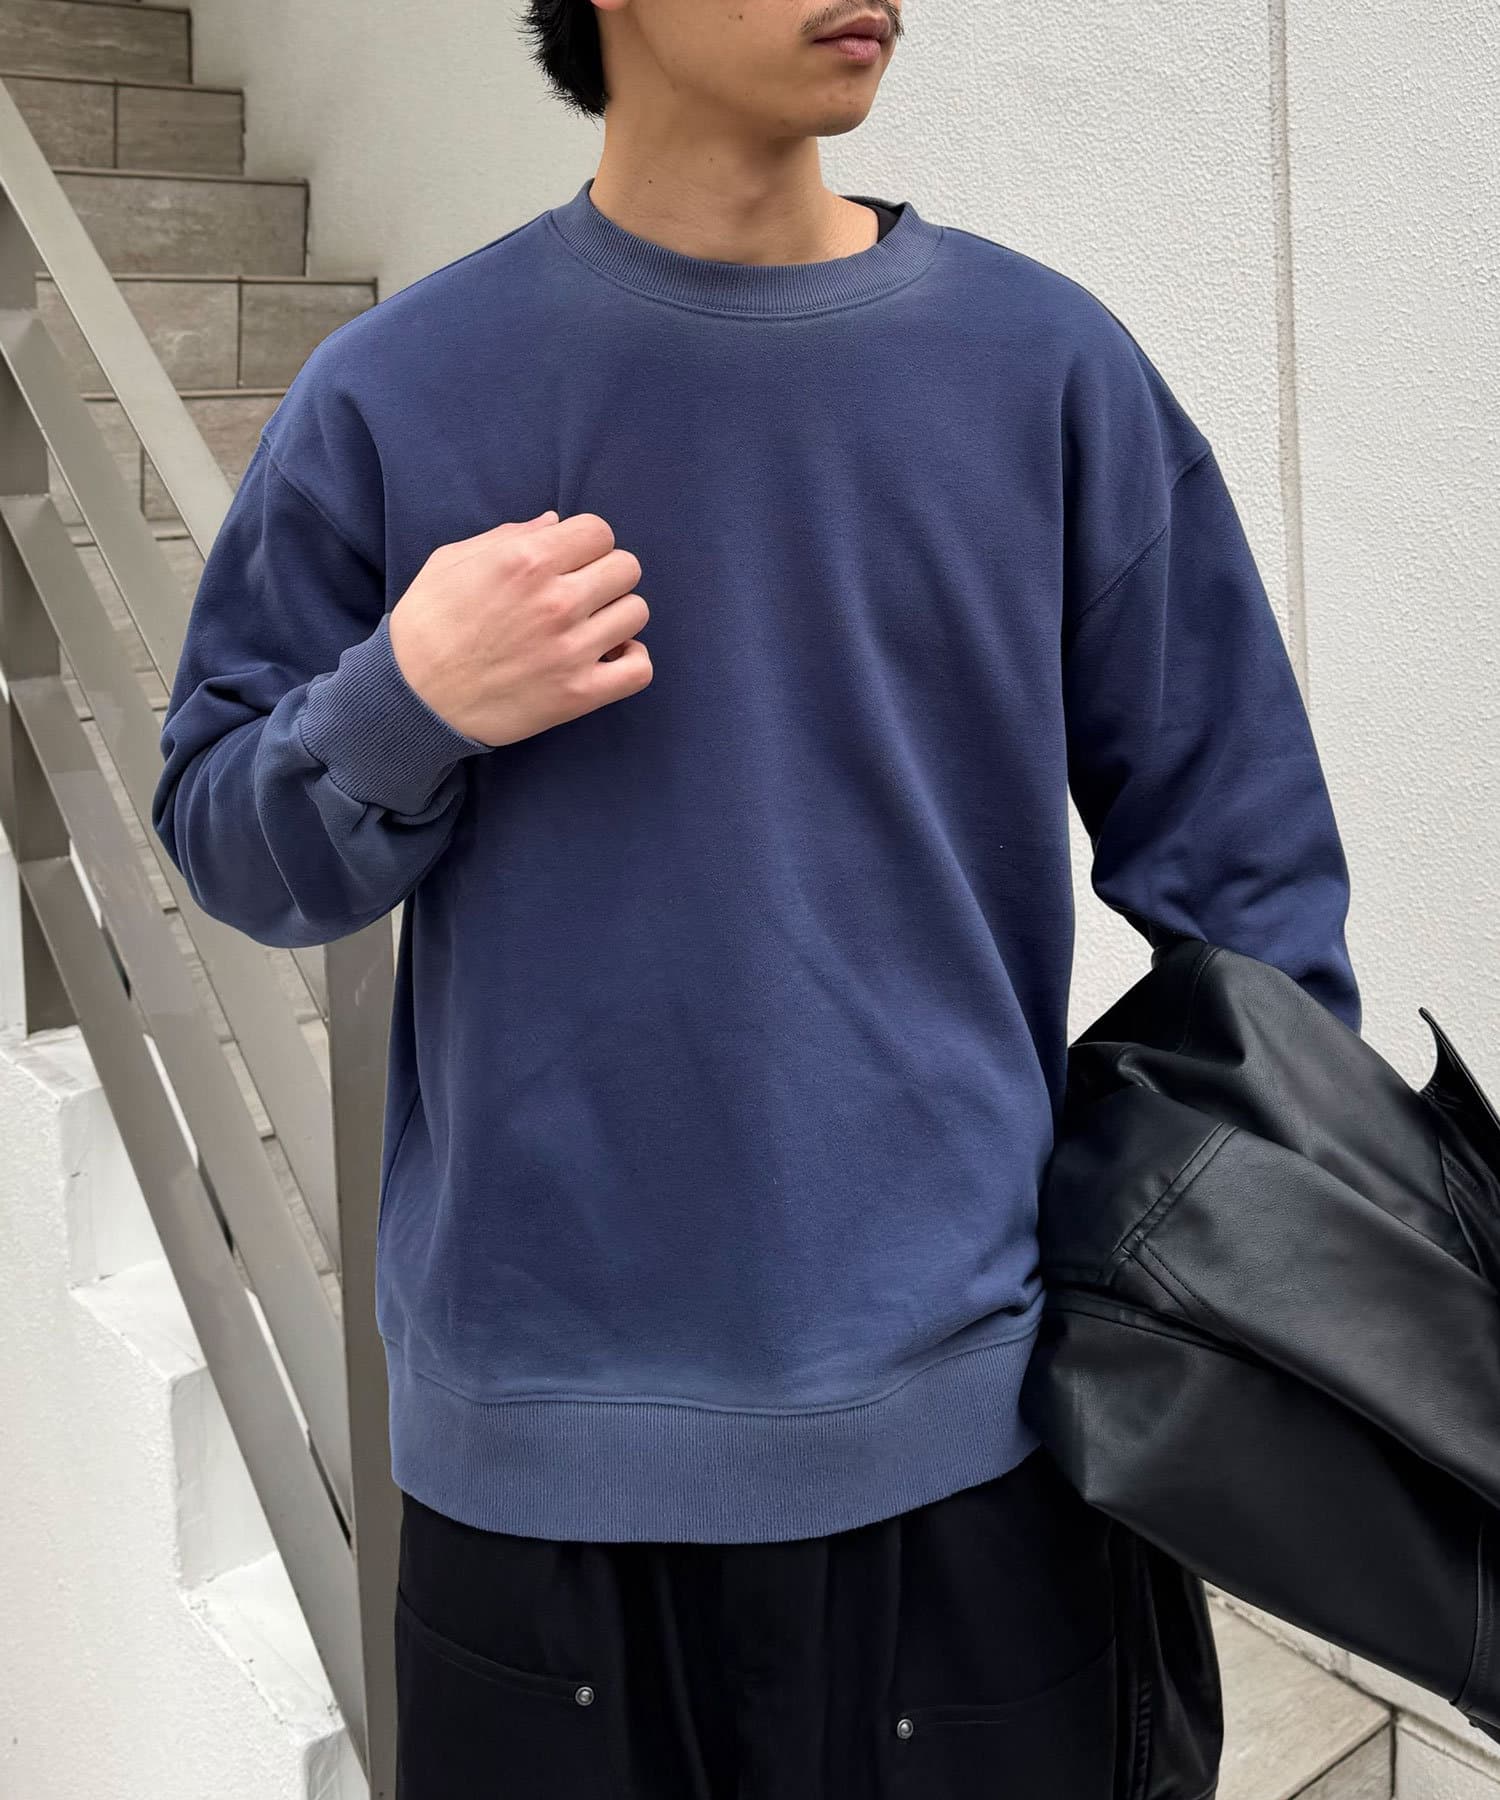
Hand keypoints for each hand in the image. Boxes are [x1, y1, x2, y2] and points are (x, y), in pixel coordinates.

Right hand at [387, 510, 651, 746]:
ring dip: (617, 616)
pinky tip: (609, 657)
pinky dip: (632, 660)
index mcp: (525, 561)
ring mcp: (571, 650)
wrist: (411, 699)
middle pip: (626, 567)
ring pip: (636, 612)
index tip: (570, 561)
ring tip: (590, 627)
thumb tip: (554, 522)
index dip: (586, 543)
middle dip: (606, 575)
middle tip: (581, 594)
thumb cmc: (425, 625)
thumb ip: (508, 536)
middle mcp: (555, 601)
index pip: (599, 531)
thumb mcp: (451, 562)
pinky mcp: (579, 694)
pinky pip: (639, 669)